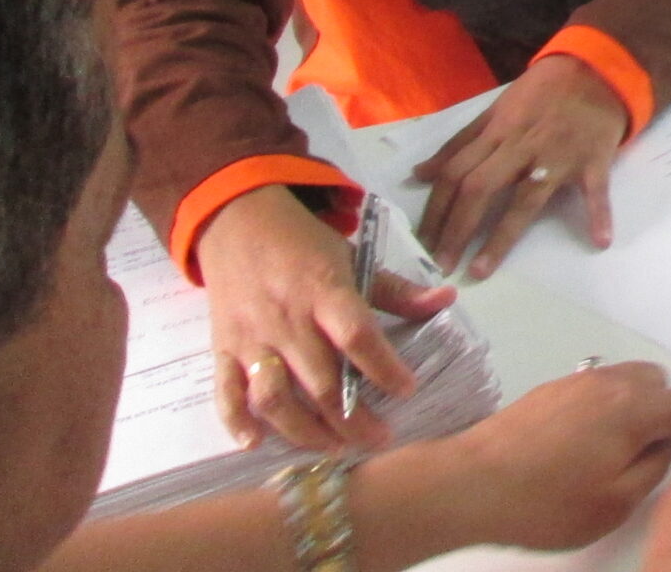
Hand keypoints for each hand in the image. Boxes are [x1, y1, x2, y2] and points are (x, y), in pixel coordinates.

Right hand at [199, 184, 452, 452]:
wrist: (238, 222)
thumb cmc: (304, 246)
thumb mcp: (353, 258)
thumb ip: (396, 290)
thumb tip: (447, 300)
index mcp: (326, 291)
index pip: (358, 336)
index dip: (384, 367)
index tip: (408, 391)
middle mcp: (287, 319)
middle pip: (320, 380)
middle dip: (352, 419)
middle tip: (379, 440)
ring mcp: (251, 338)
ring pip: (275, 396)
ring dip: (304, 430)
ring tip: (334, 449)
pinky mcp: (223, 349)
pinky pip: (226, 392)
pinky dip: (237, 422)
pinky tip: (257, 445)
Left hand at [388, 363, 670, 554]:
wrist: (469, 484)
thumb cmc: (541, 500)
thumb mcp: (615, 501)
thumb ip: (654, 467)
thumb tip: (667, 443)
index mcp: (634, 410)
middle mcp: (608, 384)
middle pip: (658, 385)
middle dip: (668, 411)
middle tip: (654, 457)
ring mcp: (576, 384)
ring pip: (625, 385)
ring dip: (634, 411)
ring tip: (612, 459)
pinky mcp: (549, 392)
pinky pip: (595, 392)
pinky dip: (603, 414)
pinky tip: (580, 451)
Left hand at [415, 53, 628, 277]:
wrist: (596, 68)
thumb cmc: (543, 91)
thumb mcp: (497, 109)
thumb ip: (460, 143)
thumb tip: (420, 173)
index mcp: (497, 131)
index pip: (455, 172)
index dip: (435, 209)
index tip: (422, 244)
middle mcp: (521, 146)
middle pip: (480, 188)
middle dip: (456, 229)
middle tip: (441, 267)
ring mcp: (558, 156)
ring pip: (525, 199)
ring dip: (502, 237)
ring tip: (480, 270)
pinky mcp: (593, 161)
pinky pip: (595, 191)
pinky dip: (599, 214)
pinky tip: (599, 240)